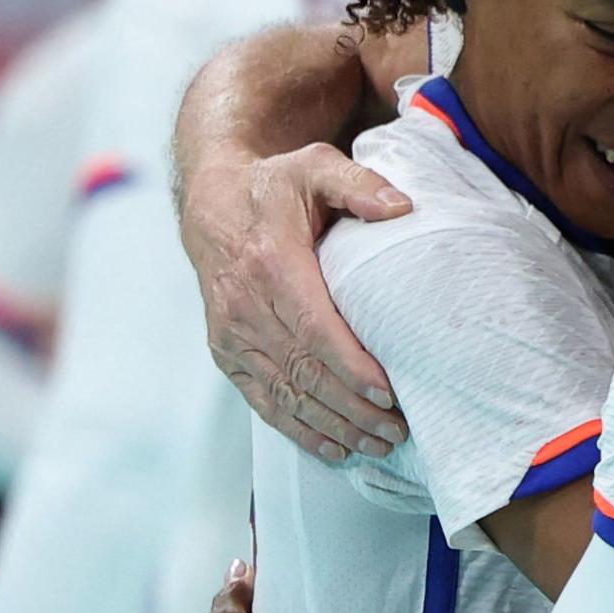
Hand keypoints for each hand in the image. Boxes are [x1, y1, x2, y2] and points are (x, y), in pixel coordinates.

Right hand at [183, 143, 412, 461]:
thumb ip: (359, 183)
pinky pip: (261, 400)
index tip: (387, 392)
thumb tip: (402, 207)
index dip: (350, 366)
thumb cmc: (274, 187)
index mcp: (270, 263)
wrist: (212, 204)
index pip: (313, 327)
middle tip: (397, 430)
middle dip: (351, 408)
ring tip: (377, 444)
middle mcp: (243, 304)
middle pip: (302, 370)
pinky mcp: (225, 352)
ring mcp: (230, 334)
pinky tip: (333, 447)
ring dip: (331, 425)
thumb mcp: (315, 166)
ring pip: (283, 393)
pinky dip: (297, 428)